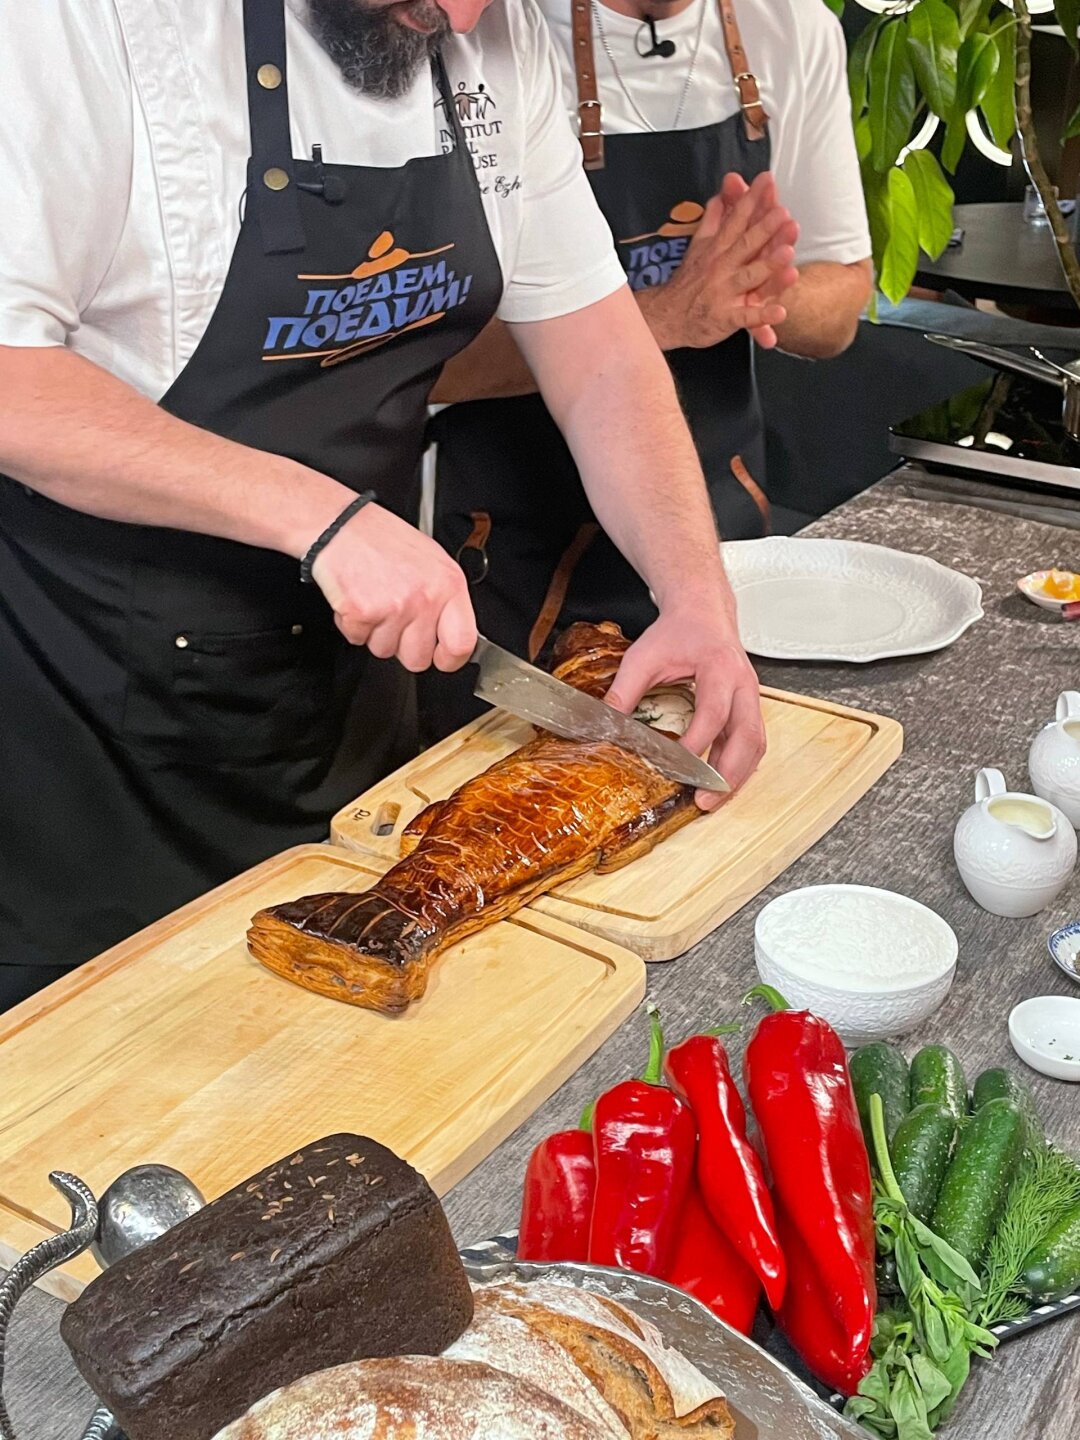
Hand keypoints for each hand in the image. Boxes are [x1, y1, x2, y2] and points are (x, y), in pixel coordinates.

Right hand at [311, 503, 476, 671]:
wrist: (340, 526)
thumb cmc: (383, 540)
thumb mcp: (431, 561)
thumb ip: (445, 598)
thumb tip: (452, 633)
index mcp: (448, 585)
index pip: (463, 643)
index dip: (450, 659)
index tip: (442, 658)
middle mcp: (425, 598)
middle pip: (418, 659)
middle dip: (403, 646)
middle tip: (395, 619)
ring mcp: (394, 607)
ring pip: (385, 651)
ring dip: (375, 633)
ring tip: (374, 600)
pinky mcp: (363, 612)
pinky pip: (358, 640)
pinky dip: (352, 625)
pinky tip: (357, 599)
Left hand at [605, 596, 765, 808]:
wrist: (702, 613)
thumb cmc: (678, 632)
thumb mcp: (642, 657)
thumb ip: (623, 692)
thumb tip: (604, 726)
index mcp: (719, 668)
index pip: (713, 713)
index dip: (697, 743)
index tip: (675, 766)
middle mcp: (743, 685)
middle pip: (748, 736)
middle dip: (728, 773)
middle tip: (704, 799)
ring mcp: (751, 697)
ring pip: (755, 744)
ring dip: (737, 776)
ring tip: (713, 800)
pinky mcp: (748, 708)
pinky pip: (752, 742)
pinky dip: (739, 766)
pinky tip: (720, 783)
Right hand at [641, 171, 798, 351]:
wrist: (666, 317)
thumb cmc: (687, 282)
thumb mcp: (696, 247)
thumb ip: (711, 222)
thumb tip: (719, 196)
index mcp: (717, 249)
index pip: (736, 219)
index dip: (751, 199)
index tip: (766, 180)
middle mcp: (721, 268)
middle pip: (746, 244)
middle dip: (764, 228)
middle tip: (782, 213)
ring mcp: (724, 294)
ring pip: (749, 277)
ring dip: (768, 266)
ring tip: (788, 253)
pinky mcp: (726, 319)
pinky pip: (746, 318)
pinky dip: (762, 316)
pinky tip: (780, 312)